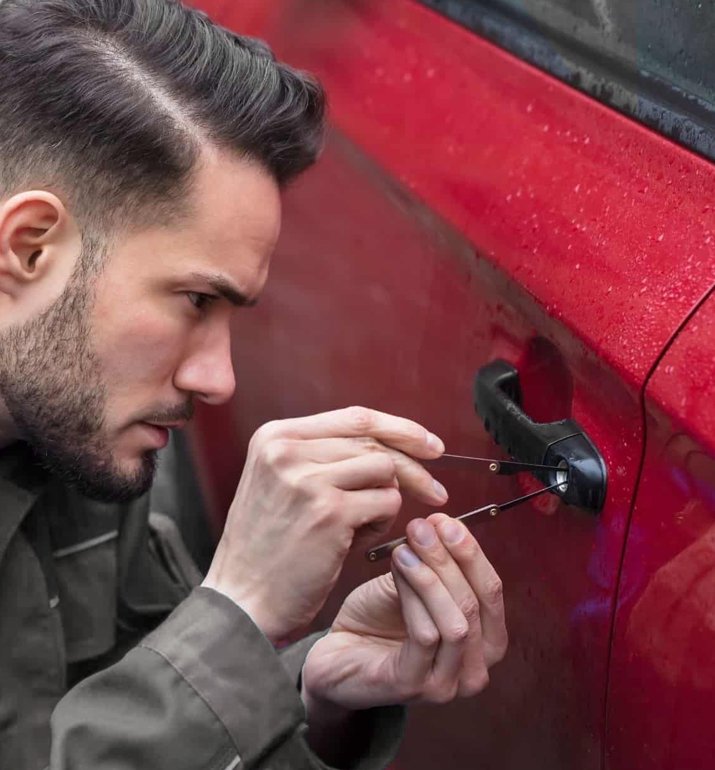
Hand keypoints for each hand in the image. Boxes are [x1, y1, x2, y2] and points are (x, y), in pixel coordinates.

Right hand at [202, 407, 447, 640]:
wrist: (241, 599)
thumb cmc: (268, 547)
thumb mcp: (280, 482)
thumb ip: (323, 457)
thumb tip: (391, 446)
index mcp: (276, 436)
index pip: (355, 417)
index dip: (399, 428)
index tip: (429, 443)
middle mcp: (288, 450)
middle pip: (374, 442)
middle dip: (413, 466)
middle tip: (435, 490)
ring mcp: (308, 479)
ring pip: (385, 470)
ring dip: (388, 499)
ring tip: (365, 523)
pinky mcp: (329, 512)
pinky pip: (386, 502)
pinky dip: (383, 522)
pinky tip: (359, 539)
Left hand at [301, 514, 506, 711]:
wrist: (336, 652)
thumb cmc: (378, 618)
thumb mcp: (414, 582)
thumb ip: (435, 561)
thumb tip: (442, 522)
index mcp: (484, 641)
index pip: (492, 590)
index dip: (471, 552)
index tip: (446, 521)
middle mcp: (475, 669)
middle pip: (477, 605)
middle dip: (450, 559)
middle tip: (422, 528)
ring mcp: (447, 684)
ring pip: (456, 623)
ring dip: (431, 576)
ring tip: (405, 547)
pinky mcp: (414, 687)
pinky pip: (426, 636)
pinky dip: (413, 596)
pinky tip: (397, 569)